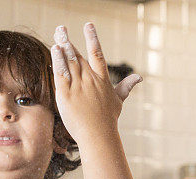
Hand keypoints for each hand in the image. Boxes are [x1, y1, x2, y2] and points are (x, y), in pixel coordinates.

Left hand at [50, 23, 141, 141]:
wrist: (98, 136)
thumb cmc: (108, 120)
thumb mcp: (118, 101)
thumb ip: (126, 87)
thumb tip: (140, 78)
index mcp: (102, 80)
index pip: (98, 55)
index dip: (93, 39)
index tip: (88, 26)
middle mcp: (90, 80)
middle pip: (79, 56)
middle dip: (69, 41)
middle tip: (61, 28)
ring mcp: (78, 86)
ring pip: (70, 61)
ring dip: (63, 45)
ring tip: (58, 32)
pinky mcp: (66, 94)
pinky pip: (61, 73)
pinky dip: (58, 60)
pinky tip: (55, 49)